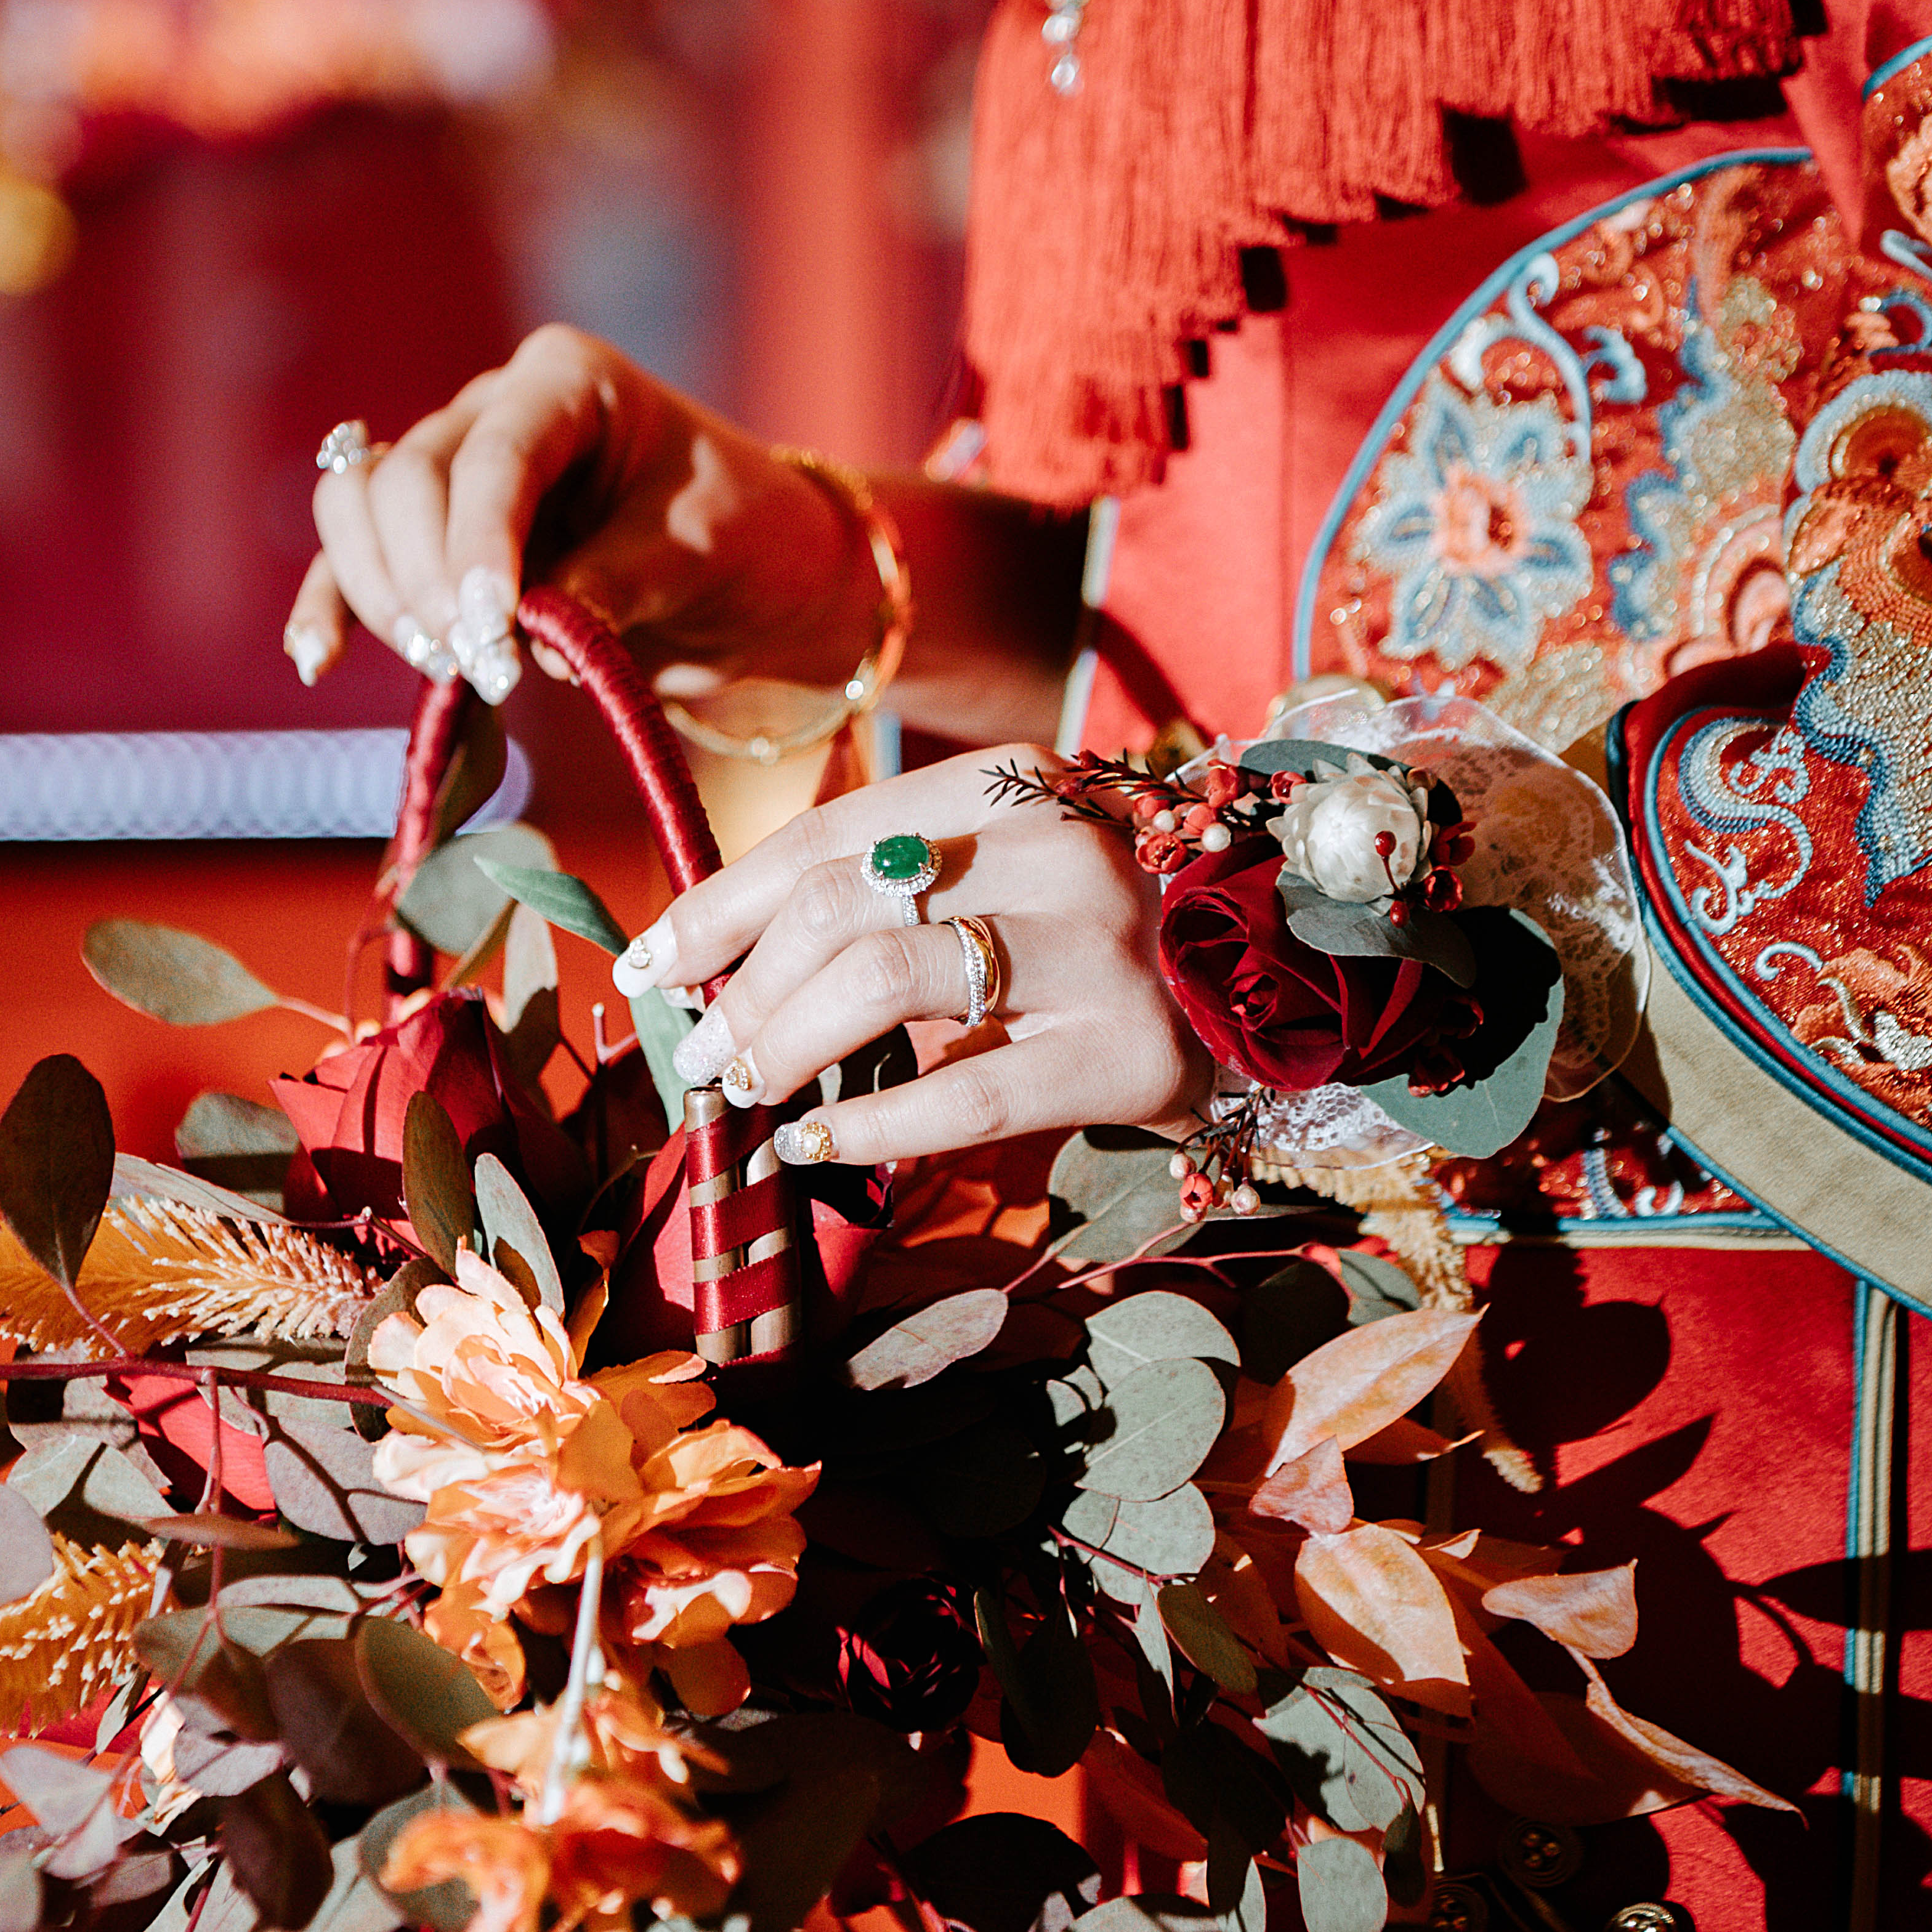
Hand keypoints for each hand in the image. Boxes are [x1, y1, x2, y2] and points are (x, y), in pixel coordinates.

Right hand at [285, 324, 877, 706]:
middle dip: (429, 578)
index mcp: (566, 381)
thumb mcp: (700, 552)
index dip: (478, 542)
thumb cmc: (740, 537)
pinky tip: (317, 658)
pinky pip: (354, 561)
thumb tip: (534, 640)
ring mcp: (453, 471)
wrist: (754, 575)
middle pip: (406, 478)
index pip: (495, 453)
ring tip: (446, 665)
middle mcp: (494, 409)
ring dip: (383, 591)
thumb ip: (615, 585)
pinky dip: (333, 605)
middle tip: (483, 663)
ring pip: (360, 509)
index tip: (491, 629)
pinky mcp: (435, 542)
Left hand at [619, 747, 1209, 1165]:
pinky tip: (816, 1145)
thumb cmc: (1100, 933)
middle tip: (701, 1048)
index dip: (720, 904)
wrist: (1277, 983)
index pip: (827, 835)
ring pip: (886, 983)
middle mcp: (1058, 850)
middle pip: (841, 906)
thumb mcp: (1006, 870)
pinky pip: (963, 1094)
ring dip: (785, 1043)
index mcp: (1015, 786)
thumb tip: (723, 960)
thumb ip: (892, 888)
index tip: (654, 962)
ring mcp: (1096, 950)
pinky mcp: (1125, 1052)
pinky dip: (867, 1126)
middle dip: (742, 986)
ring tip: (744, 1088)